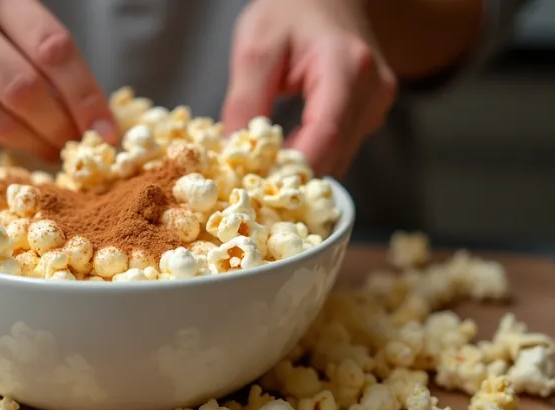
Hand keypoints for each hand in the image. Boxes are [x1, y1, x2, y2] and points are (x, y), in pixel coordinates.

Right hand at [0, 0, 117, 157]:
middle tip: (83, 143)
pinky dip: (9, 141)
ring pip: (0, 123)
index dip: (86, 95)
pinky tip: (25, 139)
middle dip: (63, 127)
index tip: (107, 129)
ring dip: (39, 143)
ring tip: (59, 147)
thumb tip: (94, 110)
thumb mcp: (10, 2)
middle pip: (26, 92)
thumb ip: (47, 45)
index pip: (52, 51)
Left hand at [222, 0, 396, 176]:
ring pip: (339, 157)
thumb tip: (234, 154)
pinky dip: (313, 156)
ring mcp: (377, 102)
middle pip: (335, 154)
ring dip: (302, 169)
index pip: (326, 135)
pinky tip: (285, 152)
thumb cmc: (289, 10)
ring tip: (264, 167)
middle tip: (252, 186)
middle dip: (292, 176)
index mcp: (347, 67)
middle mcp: (372, 89)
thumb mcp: (255, 49)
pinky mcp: (372, 110)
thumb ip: (245, 102)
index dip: (293, 170)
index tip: (259, 189)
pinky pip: (341, 147)